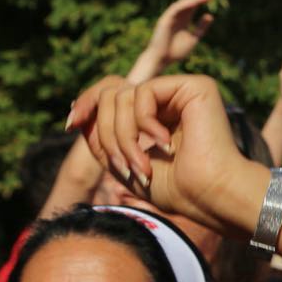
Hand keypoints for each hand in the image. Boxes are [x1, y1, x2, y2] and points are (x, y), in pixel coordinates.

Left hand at [68, 74, 251, 231]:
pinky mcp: (195, 86)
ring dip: (123, 136)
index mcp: (156, 113)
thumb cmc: (175, 187)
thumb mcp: (122, 161)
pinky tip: (164, 142)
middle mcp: (169, 98)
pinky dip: (143, 121)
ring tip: (141, 163)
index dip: (87, 103)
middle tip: (123, 165)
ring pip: (124, 95)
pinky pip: (144, 91)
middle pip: (112, 93)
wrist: (209, 194)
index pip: (112, 93)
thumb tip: (79, 112)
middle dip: (106, 132)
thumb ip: (100, 135)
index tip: (72, 124)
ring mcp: (182, 90)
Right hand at [145, 0, 215, 67]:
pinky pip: (175, 9)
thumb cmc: (176, 51)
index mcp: (184, 21)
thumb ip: (201, 27)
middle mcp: (177, 17)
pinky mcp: (164, 20)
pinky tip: (193, 2)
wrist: (162, 59)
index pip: (193, 7)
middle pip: (188, 2)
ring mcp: (170, 17)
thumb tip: (210, 15)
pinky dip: (184, 5)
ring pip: (182, 4)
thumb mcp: (193, 38)